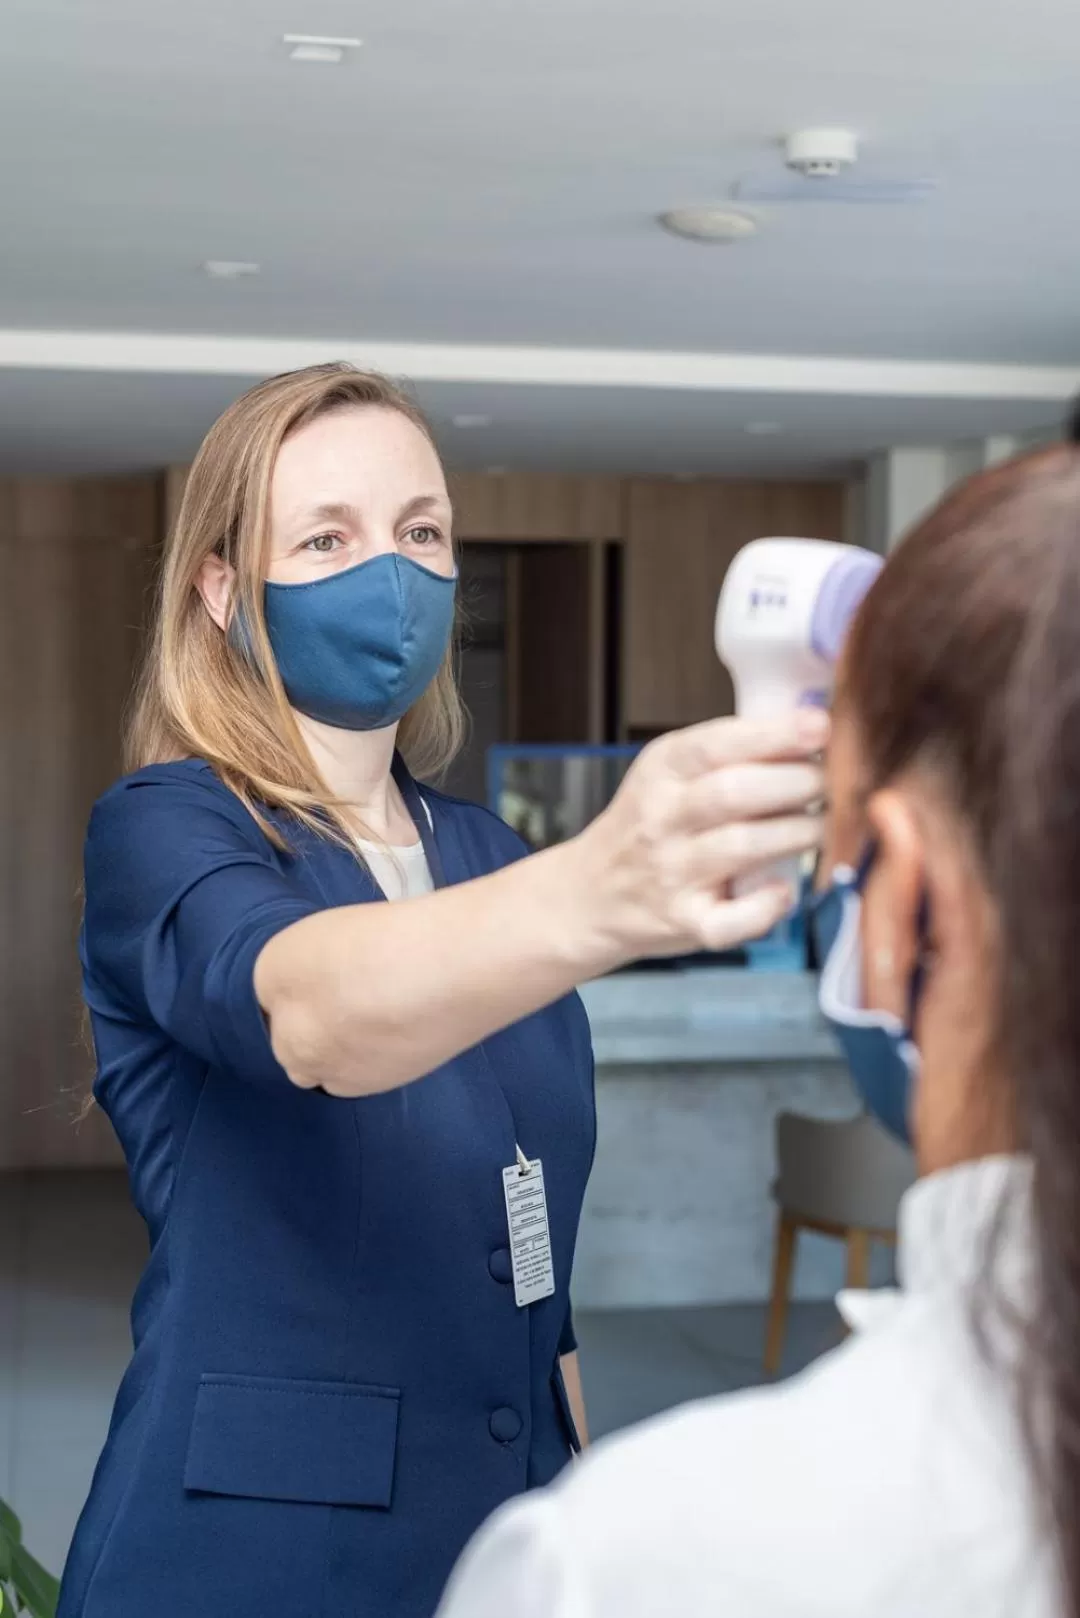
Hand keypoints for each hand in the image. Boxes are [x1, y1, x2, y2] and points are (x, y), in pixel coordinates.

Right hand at [574, 711, 827, 963]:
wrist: (593, 894)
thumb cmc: (649, 826)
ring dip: (797, 833)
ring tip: (814, 827)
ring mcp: (670, 873)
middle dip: (797, 783)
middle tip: (824, 784)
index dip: (775, 734)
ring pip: (743, 846)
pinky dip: (767, 906)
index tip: (820, 728)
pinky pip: (732, 920)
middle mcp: (660, 819)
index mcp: (660, 772)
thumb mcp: (669, 774)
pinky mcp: (683, 921)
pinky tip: (783, 890)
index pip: (717, 744)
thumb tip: (811, 730)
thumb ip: (728, 754)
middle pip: (736, 793)